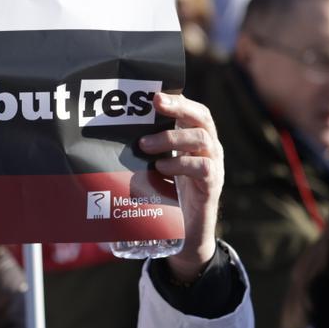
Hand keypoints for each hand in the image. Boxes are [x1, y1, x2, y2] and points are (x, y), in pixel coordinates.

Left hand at [140, 92, 223, 282]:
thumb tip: (114, 130)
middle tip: (154, 105)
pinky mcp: (212, 186)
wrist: (185, 234)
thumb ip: (147, 148)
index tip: (155, 93)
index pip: (194, 110)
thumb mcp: (156, 166)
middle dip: (179, 108)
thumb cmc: (167, 195)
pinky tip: (160, 168)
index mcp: (196, 139)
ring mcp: (214, 166)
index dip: (178, 99)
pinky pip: (203, 168)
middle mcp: (209, 149)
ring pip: (202, 140)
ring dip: (172, 138)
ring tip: (145, 146)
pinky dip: (180, 164)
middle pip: (202, 118)